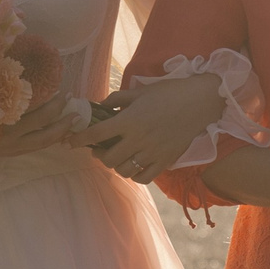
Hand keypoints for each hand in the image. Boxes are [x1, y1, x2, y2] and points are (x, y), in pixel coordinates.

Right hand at [0, 89, 77, 156]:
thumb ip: (9, 95)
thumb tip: (30, 83)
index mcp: (9, 125)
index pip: (41, 116)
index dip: (56, 105)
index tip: (65, 94)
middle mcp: (13, 140)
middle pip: (46, 134)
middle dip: (64, 124)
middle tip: (77, 113)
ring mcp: (12, 149)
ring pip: (42, 145)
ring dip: (58, 135)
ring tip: (70, 125)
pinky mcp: (10, 154)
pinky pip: (34, 148)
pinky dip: (46, 141)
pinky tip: (54, 135)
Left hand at [77, 72, 226, 182]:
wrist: (199, 102)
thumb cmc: (168, 92)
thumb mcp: (140, 91)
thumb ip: (118, 98)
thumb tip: (101, 105)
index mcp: (130, 120)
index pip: (97, 133)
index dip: (80, 139)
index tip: (70, 142)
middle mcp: (139, 139)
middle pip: (108, 158)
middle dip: (98, 155)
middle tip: (98, 148)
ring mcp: (152, 152)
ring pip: (124, 170)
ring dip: (116, 166)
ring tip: (116, 157)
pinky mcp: (165, 161)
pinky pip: (144, 177)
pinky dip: (135, 175)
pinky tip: (133, 166)